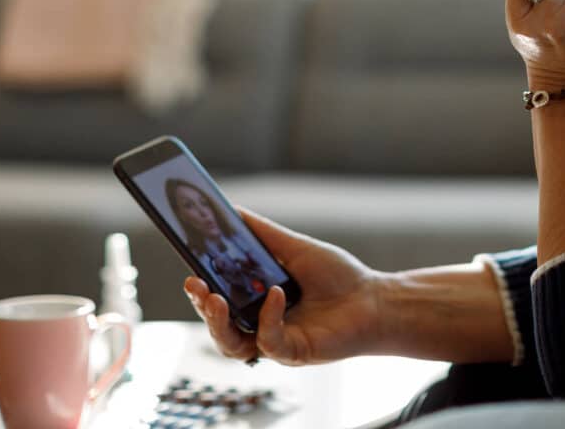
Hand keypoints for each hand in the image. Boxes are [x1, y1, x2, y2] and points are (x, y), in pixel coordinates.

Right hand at [184, 208, 386, 365]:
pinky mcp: (293, 353)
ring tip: (215, 298)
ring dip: (218, 322)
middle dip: (202, 307)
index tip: (189, 269)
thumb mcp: (295, 248)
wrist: (375, 300)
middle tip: (195, 285)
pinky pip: (267, 340)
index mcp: (258, 301)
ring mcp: (276, 341)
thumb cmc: (338, 277)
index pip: (219, 300)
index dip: (202, 289)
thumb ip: (263, 233)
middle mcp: (262, 324)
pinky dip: (267, 316)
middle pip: (219, 325)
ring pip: (232, 344)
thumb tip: (231, 211)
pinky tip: (276, 293)